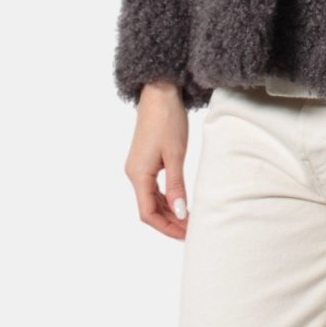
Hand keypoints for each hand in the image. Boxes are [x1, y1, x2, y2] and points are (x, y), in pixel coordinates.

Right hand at [124, 80, 189, 240]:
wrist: (159, 92)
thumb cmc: (167, 120)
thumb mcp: (176, 154)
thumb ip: (176, 186)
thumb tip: (180, 213)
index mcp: (138, 174)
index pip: (148, 213)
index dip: (166, 227)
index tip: (185, 234)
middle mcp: (134, 173)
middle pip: (148, 208)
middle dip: (169, 222)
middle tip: (191, 229)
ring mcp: (138, 167)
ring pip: (150, 199)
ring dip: (168, 211)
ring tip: (188, 219)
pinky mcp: (144, 160)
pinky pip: (152, 187)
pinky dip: (165, 197)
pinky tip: (179, 201)